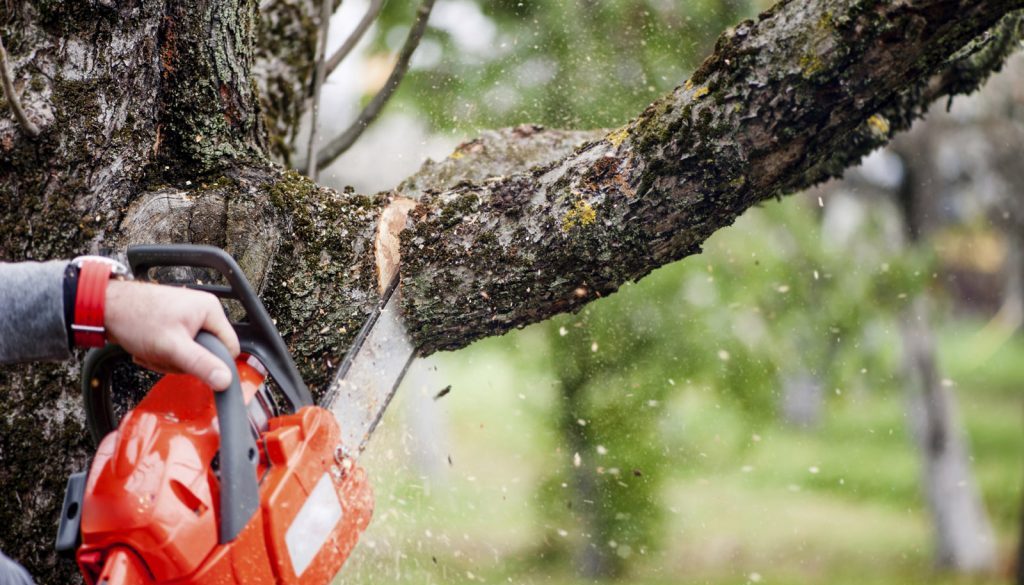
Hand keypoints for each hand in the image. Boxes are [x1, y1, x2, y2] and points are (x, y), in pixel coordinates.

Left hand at [103, 280, 240, 389]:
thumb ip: (201, 364)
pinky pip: (177, 349)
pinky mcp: (173, 324)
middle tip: (164, 355)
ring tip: (152, 350)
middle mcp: (202, 311)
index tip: (191, 365)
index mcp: (210, 310)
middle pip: (207, 353)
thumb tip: (226, 381)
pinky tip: (148, 348)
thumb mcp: (172, 347)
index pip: (229, 348)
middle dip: (183, 361)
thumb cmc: (136, 318)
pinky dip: (162, 354)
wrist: (105, 307)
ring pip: (190, 353)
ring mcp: (187, 317)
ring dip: (169, 359)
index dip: (213, 363)